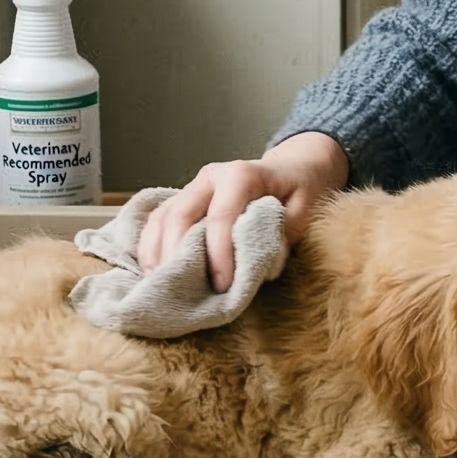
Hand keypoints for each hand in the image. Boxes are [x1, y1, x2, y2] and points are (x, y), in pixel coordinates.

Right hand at [136, 130, 351, 289]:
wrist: (292, 168)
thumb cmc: (299, 190)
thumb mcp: (305, 208)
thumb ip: (283, 232)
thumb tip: (257, 261)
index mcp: (240, 175)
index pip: (221, 215)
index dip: (218, 252)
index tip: (222, 284)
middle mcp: (210, 177)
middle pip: (181, 214)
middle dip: (178, 254)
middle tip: (181, 289)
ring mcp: (194, 187)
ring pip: (163, 216)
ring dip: (157, 251)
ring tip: (158, 284)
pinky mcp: (185, 199)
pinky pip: (159, 220)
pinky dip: (151, 245)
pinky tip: (151, 271)